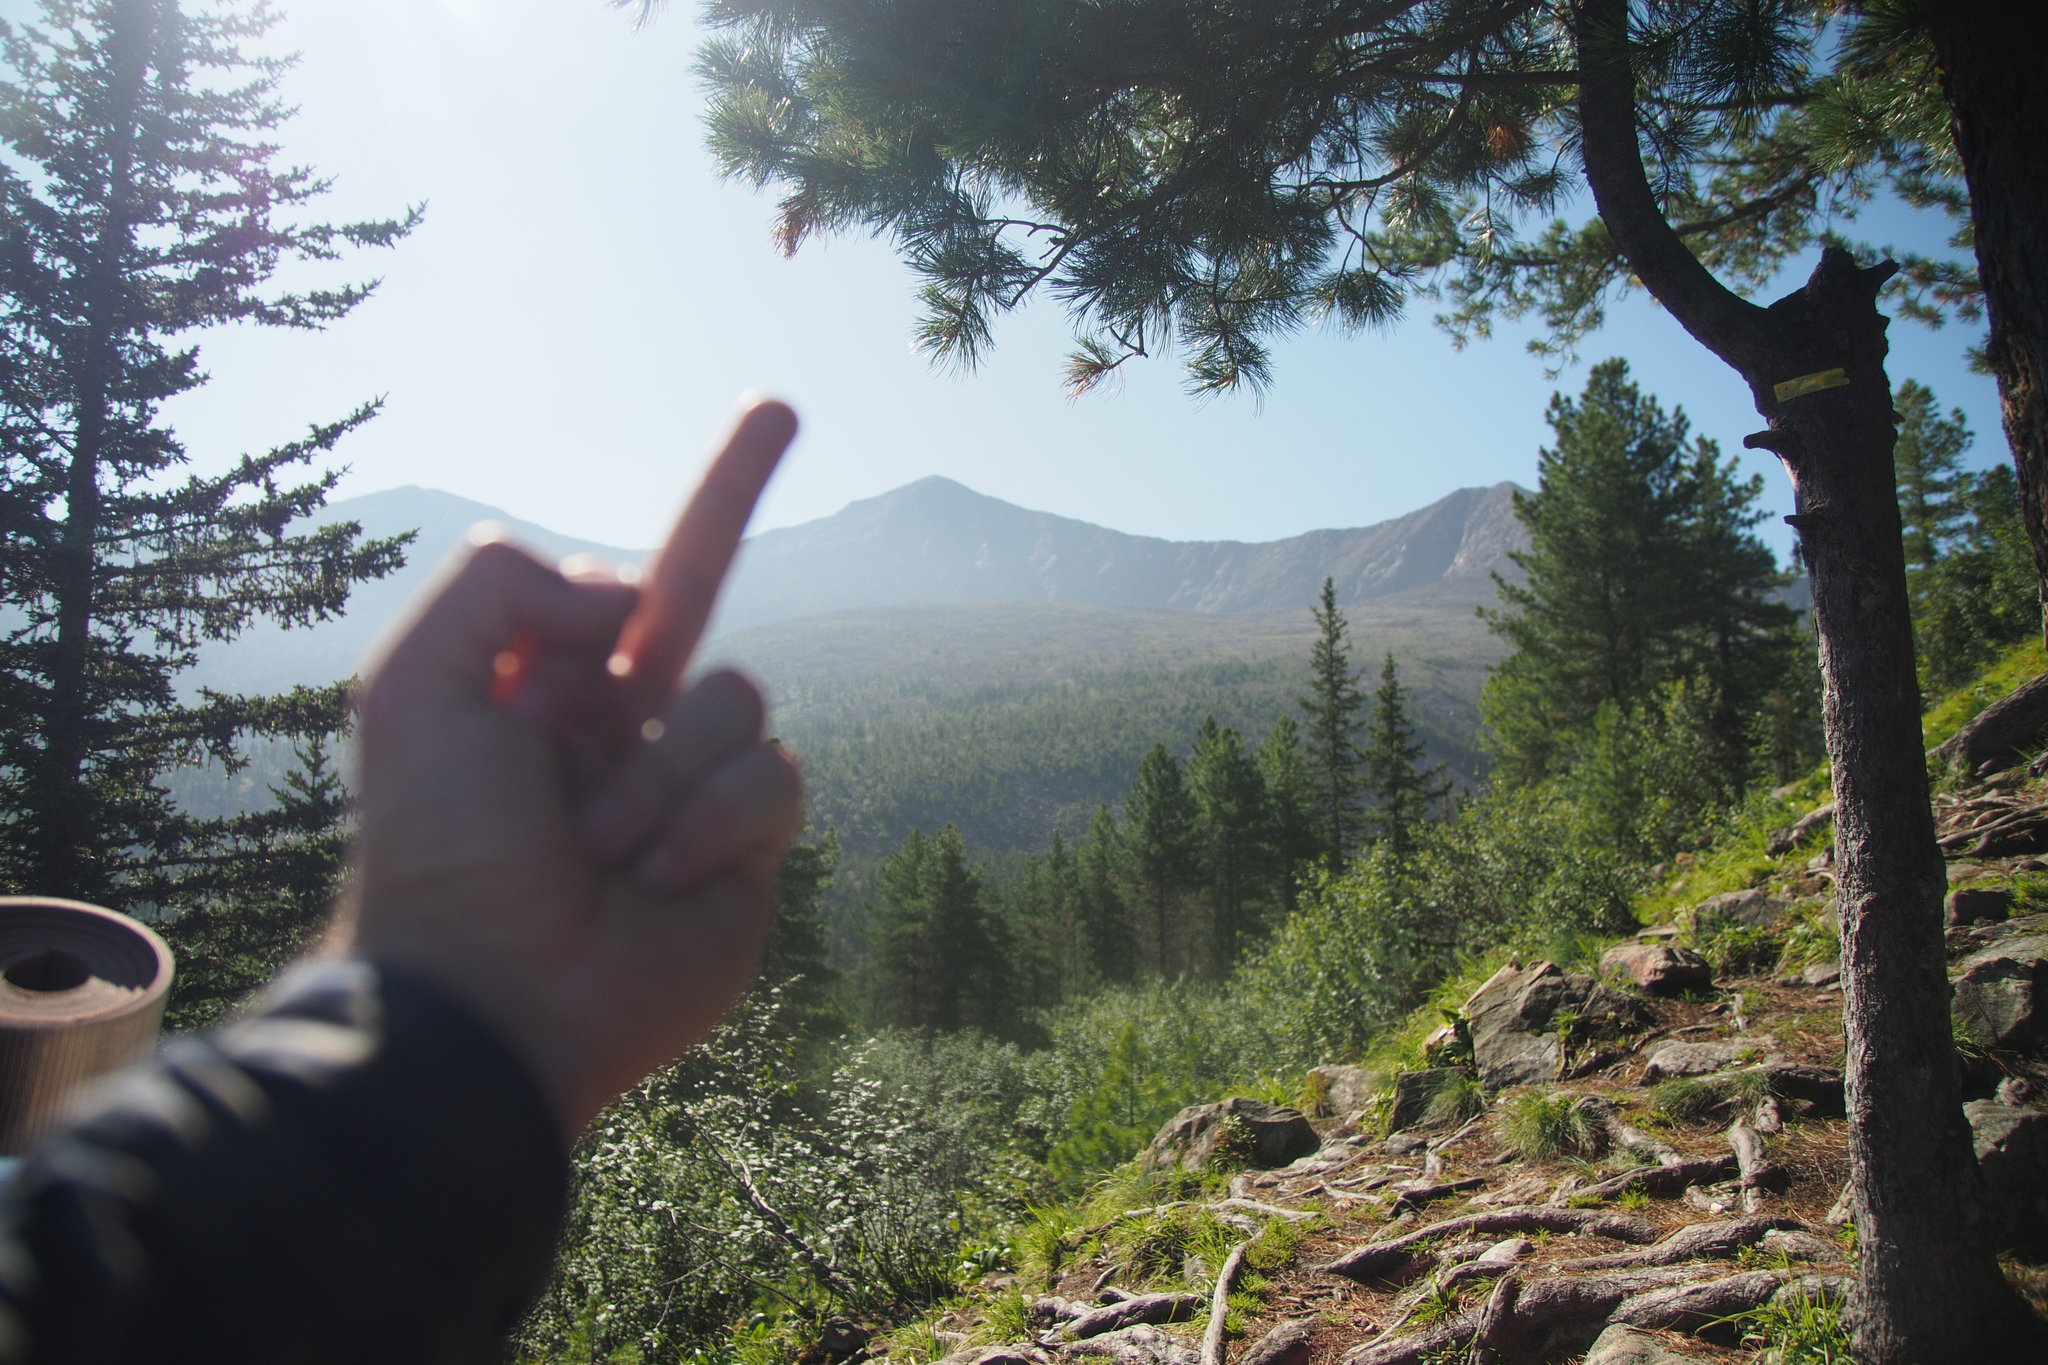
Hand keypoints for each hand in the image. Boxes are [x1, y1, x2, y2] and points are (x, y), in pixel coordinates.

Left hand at [341, 400, 804, 1138]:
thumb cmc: (442, 849)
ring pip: (736, 699)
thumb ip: (500, 589)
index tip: (769, 415)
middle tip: (779, 404)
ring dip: (661, 769)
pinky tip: (656, 874)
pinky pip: (774, 777)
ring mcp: (693, 784)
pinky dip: (712, 820)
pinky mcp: (750, 848)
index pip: (617, 575)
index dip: (685, 501)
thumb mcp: (414, 692)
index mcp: (548, 682)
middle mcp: (627, 720)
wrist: (493, 995)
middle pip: (702, 589)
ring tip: (599, 844)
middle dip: (735, 488)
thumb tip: (624, 597)